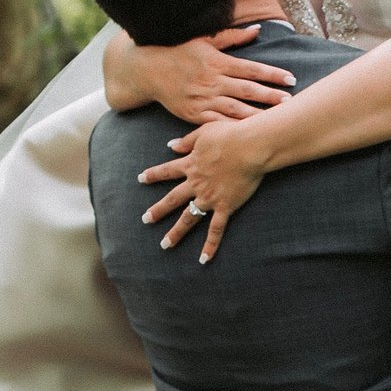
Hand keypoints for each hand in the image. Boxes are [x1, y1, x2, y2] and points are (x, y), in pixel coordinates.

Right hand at [128, 25, 298, 126]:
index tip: (290, 79)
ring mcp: (203, 99)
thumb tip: (257, 30)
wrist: (146, 70)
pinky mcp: (193, 114)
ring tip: (276, 120)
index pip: (251, 69)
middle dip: (271, 97)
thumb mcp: (203, 39)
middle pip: (247, 91)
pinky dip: (232, 129)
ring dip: (257, 115)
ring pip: (235, 109)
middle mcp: (212, 81)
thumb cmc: (177, 50)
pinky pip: (217, 124)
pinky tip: (248, 135)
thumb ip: (232, 37)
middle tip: (291, 102)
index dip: (272, 74)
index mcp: (217, 62)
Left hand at [139, 111, 277, 262]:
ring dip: (176, 232)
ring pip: (188, 218)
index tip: (140, 178)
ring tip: (165, 244)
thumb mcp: (204, 131)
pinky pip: (216, 230)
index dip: (153, 174)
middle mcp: (196, 183)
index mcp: (191, 164)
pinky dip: (210, 245)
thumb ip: (186, 140)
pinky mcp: (225, 206)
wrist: (249, 146)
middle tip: (145, 219)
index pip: (167, 171)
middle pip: (172, 199)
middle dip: (158, 210)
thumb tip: (170, 146)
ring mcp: (209, 197)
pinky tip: (203, 259)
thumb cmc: (230, 134)